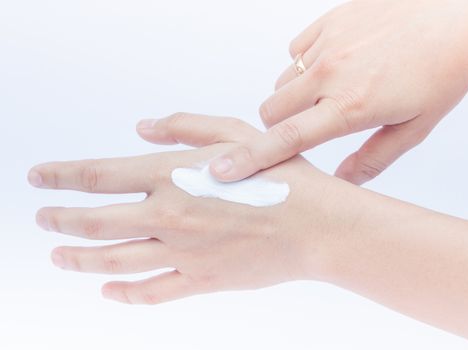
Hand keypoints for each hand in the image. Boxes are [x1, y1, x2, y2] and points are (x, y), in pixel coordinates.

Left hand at [28, 114, 346, 303]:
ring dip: (78, 258)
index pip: (98, 176)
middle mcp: (169, 217)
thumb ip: (183, 127)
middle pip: (94, 222)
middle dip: (60, 218)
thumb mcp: (235, 132)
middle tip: (43, 217)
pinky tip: (107, 289)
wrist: (319, 226)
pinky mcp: (202, 281)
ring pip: (114, 261)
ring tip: (58, 254)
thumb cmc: (284, 174)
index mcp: (173, 176)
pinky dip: (124, 293)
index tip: (39, 177)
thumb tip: (141, 128)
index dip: (61, 176)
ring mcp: (183, 254)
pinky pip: (152, 293)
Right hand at [205, 0, 467, 184]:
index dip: (249, 159)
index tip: (220, 170)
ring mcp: (326, 44)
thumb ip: (373, 158)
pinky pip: (296, 52)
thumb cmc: (444, 69)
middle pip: (269, 110)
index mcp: (350, 107)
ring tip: (333, 92)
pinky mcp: (327, 21)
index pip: (285, 140)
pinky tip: (339, 63)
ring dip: (295, 96)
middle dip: (279, 126)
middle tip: (308, 128)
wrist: (458, 11)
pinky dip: (307, 65)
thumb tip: (342, 183)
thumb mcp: (416, 126)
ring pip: (281, 83)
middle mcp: (330, 74)